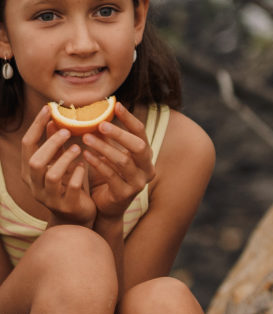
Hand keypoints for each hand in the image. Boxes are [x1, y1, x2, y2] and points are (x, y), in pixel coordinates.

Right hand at [20, 106, 93, 226]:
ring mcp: (49, 197)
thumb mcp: (60, 164)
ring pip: (51, 175)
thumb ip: (56, 146)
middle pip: (34, 161)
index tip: (48, 109)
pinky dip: (78, 176)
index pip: (27, 145)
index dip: (36, 126)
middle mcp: (35, 185)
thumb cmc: (68, 185)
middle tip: (68, 131)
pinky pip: (71, 189)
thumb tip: (54, 121)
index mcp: (30, 171)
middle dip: (50, 144)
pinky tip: (84, 167)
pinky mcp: (67, 205)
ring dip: (65, 159)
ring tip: (78, 149)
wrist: (78, 217)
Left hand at [81, 102, 155, 220]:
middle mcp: (146, 168)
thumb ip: (106, 139)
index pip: (141, 133)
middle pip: (139, 147)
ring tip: (86, 138)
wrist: (105, 207)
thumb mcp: (108, 155)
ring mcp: (138, 183)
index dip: (130, 119)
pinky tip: (86, 155)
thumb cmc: (107, 177)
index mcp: (145, 156)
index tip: (116, 105)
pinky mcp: (125, 194)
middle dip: (120, 134)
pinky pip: (111, 176)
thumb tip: (94, 114)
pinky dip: (98, 164)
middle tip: (100, 125)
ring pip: (124, 162)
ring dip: (104, 148)